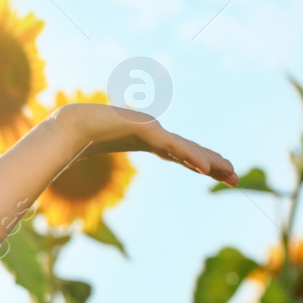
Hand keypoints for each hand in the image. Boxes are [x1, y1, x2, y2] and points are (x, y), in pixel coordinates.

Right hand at [52, 102, 237, 185]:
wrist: (65, 123)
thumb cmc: (76, 138)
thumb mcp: (94, 157)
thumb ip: (100, 162)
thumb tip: (81, 176)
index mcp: (146, 140)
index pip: (181, 153)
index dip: (201, 163)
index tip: (219, 174)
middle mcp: (154, 133)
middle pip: (190, 151)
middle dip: (215, 164)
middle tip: (237, 178)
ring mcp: (150, 130)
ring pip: (187, 149)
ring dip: (210, 162)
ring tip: (230, 173)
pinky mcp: (144, 129)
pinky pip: (173, 147)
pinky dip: (191, 157)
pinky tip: (206, 169)